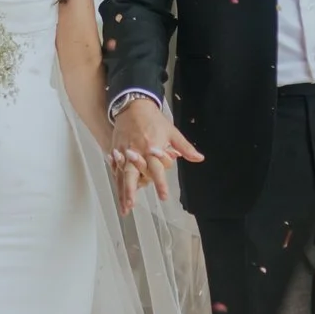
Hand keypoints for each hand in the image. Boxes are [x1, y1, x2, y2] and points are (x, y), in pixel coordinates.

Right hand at [108, 97, 203, 212]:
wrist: (133, 106)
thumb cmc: (154, 120)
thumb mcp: (172, 132)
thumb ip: (185, 147)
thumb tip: (199, 158)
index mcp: (151, 148)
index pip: (156, 169)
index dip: (160, 183)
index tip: (163, 196)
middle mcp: (136, 152)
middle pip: (132, 174)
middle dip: (131, 190)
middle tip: (131, 205)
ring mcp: (123, 152)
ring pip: (121, 175)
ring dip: (122, 192)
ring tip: (124, 207)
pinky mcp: (116, 151)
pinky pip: (115, 168)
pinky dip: (116, 180)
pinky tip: (118, 192)